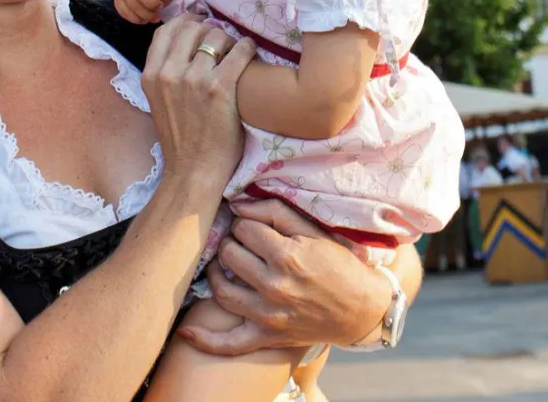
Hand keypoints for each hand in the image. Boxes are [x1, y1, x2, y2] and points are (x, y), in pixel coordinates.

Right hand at [141, 18, 255, 185]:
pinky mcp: (219, 89)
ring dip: (229, 39)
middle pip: (192, 28)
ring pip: (216, 36)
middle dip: (209, 29)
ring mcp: (194, 80)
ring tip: (235, 50)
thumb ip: (165, 71)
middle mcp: (169, 73)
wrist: (194, 171)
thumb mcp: (158, 101)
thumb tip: (184, 41)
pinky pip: (239, 51)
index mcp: (151, 75)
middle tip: (222, 40)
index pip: (167, 29)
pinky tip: (250, 53)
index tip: (199, 24)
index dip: (185, 21)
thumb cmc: (180, 138)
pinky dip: (247, 48)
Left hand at [180, 200, 389, 354]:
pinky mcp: (267, 337)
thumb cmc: (337, 264)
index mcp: (286, 256)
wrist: (362, 309)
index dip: (243, 223)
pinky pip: (230, 343)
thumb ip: (273, 212)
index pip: (243, 229)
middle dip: (231, 243)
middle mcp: (274, 286)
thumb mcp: (312, 230)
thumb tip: (236, 204)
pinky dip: (206, 340)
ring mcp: (269, 315)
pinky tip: (185, 331)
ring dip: (215, 274)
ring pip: (222, 291)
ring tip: (223, 265)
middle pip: (229, 255)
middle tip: (239, 242)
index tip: (250, 226)